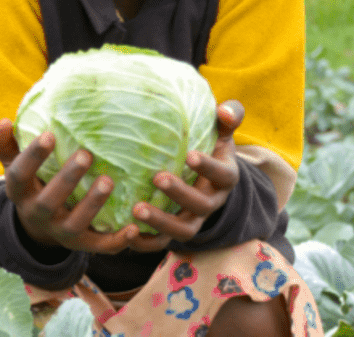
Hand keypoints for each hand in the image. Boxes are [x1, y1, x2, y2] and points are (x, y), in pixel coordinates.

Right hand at [0, 119, 139, 254]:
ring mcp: (60, 231)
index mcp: (19, 192)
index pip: (20, 174)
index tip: (49, 135)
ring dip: (92, 205)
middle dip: (67, 179)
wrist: (39, 225)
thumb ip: (5, 143)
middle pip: (49, 201)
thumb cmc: (32, 181)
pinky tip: (134, 227)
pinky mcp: (83, 244)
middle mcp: (37, 214)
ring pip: (75, 224)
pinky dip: (117, 241)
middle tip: (86, 155)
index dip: (33, 156)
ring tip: (108, 181)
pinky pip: (100, 246)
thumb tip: (2, 122)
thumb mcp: (14, 163)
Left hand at [125, 100, 242, 251]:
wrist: (202, 178)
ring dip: (161, 222)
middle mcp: (212, 203)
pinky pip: (162, 243)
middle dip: (180, 193)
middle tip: (157, 178)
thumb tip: (224, 110)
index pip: (223, 175)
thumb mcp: (220, 131)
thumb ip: (227, 117)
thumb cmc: (208, 146)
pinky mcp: (173, 232)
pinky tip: (126, 232)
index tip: (191, 155)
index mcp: (225, 178)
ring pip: (183, 230)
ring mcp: (193, 220)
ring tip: (136, 209)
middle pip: (202, 205)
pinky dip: (145, 242)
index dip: (209, 167)